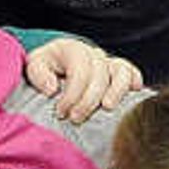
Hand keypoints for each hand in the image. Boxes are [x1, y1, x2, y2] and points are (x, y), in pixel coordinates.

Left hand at [20, 36, 140, 119]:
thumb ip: (38, 74)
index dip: (72, 95)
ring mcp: (108, 61)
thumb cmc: (45, 67)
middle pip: (99, 75)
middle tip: (75, 119)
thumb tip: (52, 88)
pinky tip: (131, 95)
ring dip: (116, 91)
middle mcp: (93, 54)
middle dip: (88, 101)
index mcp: (72, 49)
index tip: (61, 113)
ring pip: (121, 70)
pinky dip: (134, 82)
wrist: (55, 62)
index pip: (79, 71)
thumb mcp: (34, 66)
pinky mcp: (118, 71)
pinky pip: (132, 72)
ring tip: (107, 108)